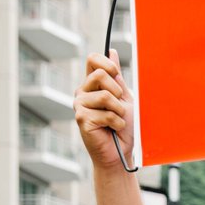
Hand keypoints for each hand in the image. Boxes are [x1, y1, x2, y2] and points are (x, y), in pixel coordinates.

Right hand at [73, 49, 133, 168]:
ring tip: (117, 121)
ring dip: (119, 110)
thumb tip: (112, 51)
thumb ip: (117, 78)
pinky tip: (112, 129)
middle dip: (117, 91)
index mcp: (92, 84)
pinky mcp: (81, 118)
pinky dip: (116, 122)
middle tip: (119, 107)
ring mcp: (80, 105)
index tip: (116, 74)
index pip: (93, 59)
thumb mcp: (124, 99)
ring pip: (105, 95)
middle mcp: (83, 92)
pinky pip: (106, 113)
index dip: (106, 63)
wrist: (121, 153)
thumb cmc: (123, 128)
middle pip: (99, 74)